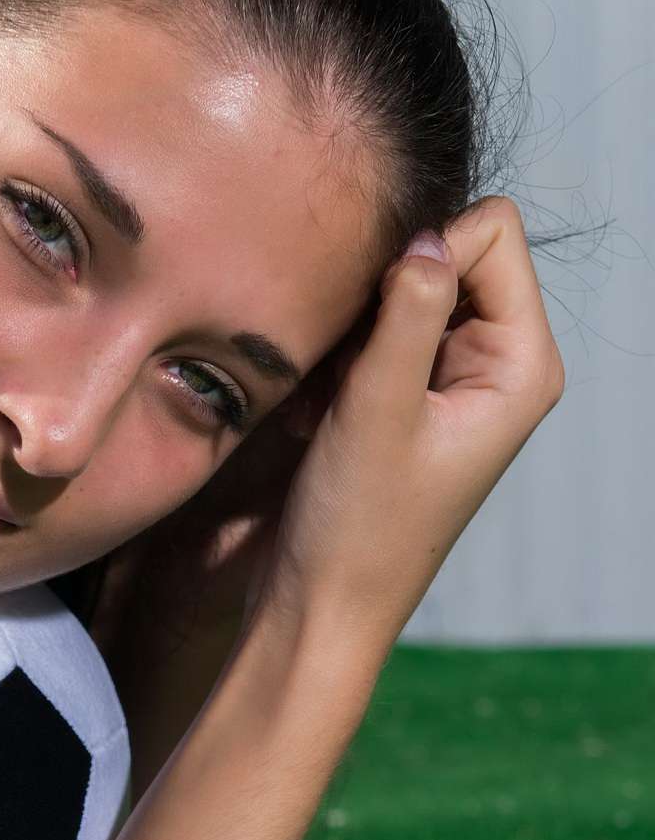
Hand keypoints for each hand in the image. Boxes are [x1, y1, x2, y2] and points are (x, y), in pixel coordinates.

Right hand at [249, 198, 565, 655]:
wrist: (323, 608)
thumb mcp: (377, 409)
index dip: (427, 249)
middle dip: (388, 287)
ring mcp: (453, 380)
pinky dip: (341, 356)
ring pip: (405, 290)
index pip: (492, 232)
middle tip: (347, 360)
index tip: (374, 314)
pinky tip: (319, 408)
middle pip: (453, 252)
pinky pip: (377, 332)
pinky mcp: (410, 397)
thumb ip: (407, 312)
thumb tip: (422, 233)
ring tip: (329, 395)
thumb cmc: (359, 528)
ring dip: (356, 328)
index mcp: (520, 364)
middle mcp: (499, 364)